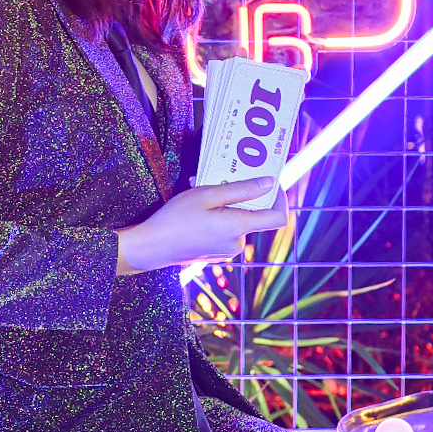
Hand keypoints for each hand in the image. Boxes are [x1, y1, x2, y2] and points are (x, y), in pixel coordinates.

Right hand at [116, 180, 289, 276]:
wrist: (151, 247)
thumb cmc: (176, 218)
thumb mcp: (207, 195)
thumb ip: (242, 189)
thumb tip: (269, 183)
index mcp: (238, 227)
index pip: (278, 218)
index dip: (281, 199)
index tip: (271, 183)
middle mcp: (237, 243)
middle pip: (254, 216)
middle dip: (242, 196)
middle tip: (223, 178)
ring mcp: (227, 251)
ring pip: (237, 222)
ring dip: (226, 205)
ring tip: (202, 191)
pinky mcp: (216, 254)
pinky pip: (225, 231)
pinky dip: (218, 218)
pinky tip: (198, 209)